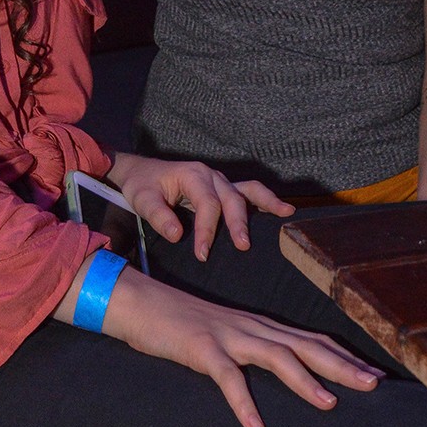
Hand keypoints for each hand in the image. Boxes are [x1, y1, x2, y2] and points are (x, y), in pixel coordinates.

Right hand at [105, 267, 384, 426]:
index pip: (311, 339)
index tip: (375, 375)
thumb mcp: (226, 336)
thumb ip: (252, 351)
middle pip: (305, 344)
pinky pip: (226, 377)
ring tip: (329, 403)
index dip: (344, 356)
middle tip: (374, 384)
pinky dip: (243, 401)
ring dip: (304, 379)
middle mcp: (251, 327)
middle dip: (342, 365)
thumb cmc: (183, 324)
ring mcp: (227, 335)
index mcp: (259, 326)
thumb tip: (281, 371)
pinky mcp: (201, 348)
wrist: (141, 302)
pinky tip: (255, 426)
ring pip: (275, 356)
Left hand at [107, 152, 292, 260]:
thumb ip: (158, 216)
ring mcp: (219, 181)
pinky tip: (282, 210)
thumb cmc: (142, 186)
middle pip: (231, 198)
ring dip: (265, 203)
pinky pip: (248, 192)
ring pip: (247, 190)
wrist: (141, 172)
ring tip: (285, 213)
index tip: (203, 254)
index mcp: (192, 175)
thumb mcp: (143, 199)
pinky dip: (265, 200)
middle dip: (238, 222)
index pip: (207, 204)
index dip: (207, 229)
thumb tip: (178, 235)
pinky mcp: (223, 189)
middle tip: (242, 247)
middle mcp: (210, 175)